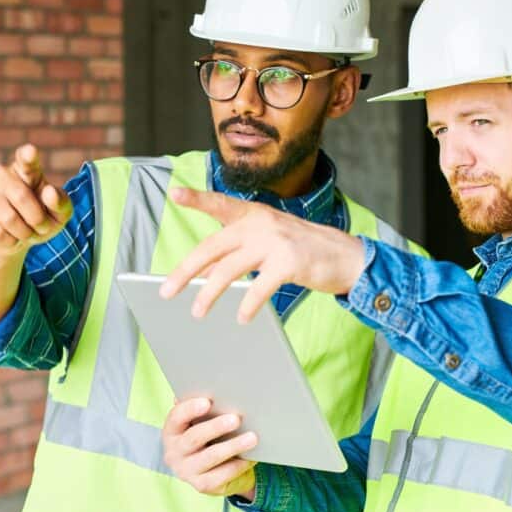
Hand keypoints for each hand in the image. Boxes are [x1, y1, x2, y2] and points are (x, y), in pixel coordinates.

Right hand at [0, 144, 72, 259]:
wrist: (18, 238)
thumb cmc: (43, 218)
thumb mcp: (60, 214)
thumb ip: (61, 202)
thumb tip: (49, 192)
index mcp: (27, 170)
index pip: (26, 159)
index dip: (28, 155)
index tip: (31, 151)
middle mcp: (3, 174)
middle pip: (21, 196)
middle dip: (37, 219)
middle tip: (42, 226)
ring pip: (8, 218)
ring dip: (24, 233)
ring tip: (26, 232)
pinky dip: (10, 241)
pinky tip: (10, 236)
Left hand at [159, 188, 365, 322]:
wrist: (345, 256)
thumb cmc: (301, 252)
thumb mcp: (266, 245)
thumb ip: (236, 254)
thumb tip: (202, 274)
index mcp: (253, 215)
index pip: (220, 205)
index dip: (197, 199)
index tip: (175, 194)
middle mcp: (261, 223)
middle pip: (213, 246)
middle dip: (186, 270)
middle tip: (167, 291)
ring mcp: (275, 241)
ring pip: (229, 268)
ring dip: (209, 293)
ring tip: (197, 312)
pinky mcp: (290, 262)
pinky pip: (260, 286)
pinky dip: (248, 304)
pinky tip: (241, 318)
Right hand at [162, 397, 257, 499]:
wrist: (211, 471)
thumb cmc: (207, 439)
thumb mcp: (201, 424)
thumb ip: (203, 410)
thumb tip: (214, 389)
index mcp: (171, 432)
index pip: (176, 418)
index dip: (190, 409)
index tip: (207, 402)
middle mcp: (174, 453)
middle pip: (194, 438)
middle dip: (215, 427)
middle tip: (236, 419)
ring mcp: (186, 471)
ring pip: (211, 457)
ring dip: (233, 446)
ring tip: (252, 437)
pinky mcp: (201, 486)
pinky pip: (222, 474)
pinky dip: (238, 465)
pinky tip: (251, 457)